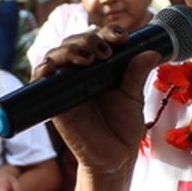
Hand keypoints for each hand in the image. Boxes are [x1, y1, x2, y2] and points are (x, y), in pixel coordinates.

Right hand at [34, 25, 157, 176]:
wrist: (116, 158)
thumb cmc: (124, 128)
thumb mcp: (133, 97)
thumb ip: (137, 74)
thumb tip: (151, 52)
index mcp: (101, 67)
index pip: (99, 39)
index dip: (108, 32)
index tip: (123, 37)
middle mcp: (80, 73)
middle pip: (75, 42)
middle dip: (88, 39)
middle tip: (106, 51)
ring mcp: (66, 86)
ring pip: (57, 56)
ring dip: (69, 49)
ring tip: (89, 57)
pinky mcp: (55, 103)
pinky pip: (40, 82)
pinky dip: (42, 70)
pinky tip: (51, 67)